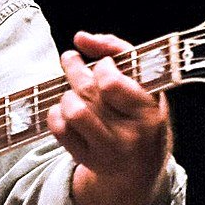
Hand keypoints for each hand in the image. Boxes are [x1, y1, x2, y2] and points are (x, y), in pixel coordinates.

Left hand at [48, 31, 172, 204]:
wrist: (140, 167)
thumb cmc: (141, 115)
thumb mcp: (145, 83)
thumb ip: (118, 52)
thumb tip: (81, 37)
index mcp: (149, 113)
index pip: (111, 83)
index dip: (102, 66)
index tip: (103, 64)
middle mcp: (129, 135)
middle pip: (88, 92)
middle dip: (74, 69)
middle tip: (71, 60)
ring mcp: (106, 150)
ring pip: (73, 111)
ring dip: (66, 95)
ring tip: (72, 91)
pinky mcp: (86, 159)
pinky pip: (59, 129)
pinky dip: (56, 113)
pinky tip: (65, 110)